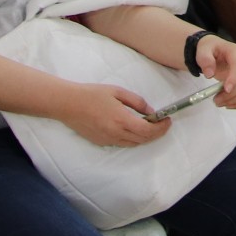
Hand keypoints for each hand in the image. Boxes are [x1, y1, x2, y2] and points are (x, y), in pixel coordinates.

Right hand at [55, 83, 173, 146]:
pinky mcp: (101, 142)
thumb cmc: (92, 94)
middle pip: (143, 139)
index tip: (167, 120)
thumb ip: (137, 102)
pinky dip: (132, 138)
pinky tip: (132, 128)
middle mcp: (116, 133)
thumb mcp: (117, 91)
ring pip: (133, 144)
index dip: (161, 128)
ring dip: (145, 137)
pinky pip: (122, 143)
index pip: (148, 130)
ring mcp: (108, 140)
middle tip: (162, 123)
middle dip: (157, 133)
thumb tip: (151, 111)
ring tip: (150, 125)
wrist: (68, 104)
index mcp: (121, 120)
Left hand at [194, 36, 235, 109]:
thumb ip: (205, 59)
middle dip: (232, 94)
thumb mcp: (203, 50)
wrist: (216, 51)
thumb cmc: (211, 50)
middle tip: (216, 100)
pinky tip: (229, 105)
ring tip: (219, 103)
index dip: (234, 78)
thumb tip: (209, 74)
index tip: (225, 90)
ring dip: (235, 101)